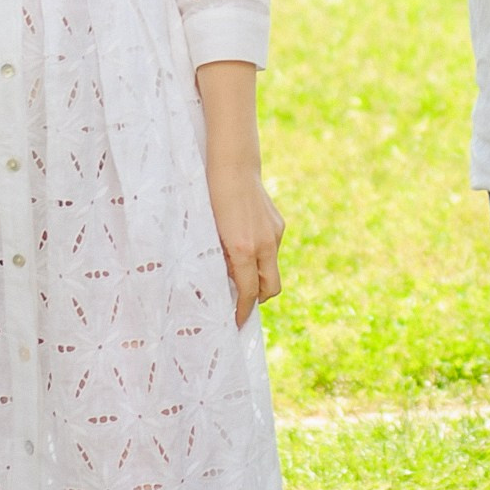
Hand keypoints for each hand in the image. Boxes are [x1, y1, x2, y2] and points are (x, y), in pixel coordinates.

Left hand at [207, 156, 283, 326]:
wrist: (233, 166)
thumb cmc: (212, 199)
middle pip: (271, 288)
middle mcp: (265, 245)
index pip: (250, 293)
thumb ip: (221, 261)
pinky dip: (261, 257)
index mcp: (244, 250)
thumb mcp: (210, 235)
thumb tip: (225, 283)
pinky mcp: (278, 224)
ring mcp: (275, 234)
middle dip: (258, 300)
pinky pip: (272, 250)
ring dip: (259, 276)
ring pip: (272, 269)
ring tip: (238, 271)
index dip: (243, 311)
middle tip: (240, 302)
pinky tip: (244, 245)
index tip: (235, 322)